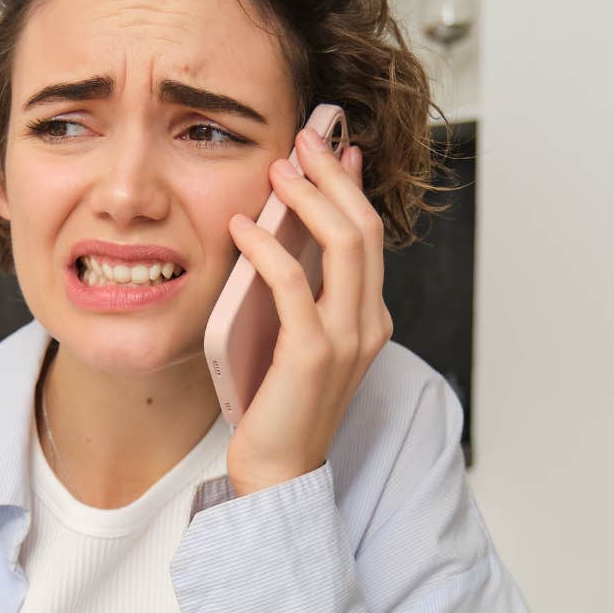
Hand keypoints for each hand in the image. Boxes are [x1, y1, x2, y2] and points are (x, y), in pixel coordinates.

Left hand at [223, 131, 392, 496]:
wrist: (278, 472)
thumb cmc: (277, 405)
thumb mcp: (296, 337)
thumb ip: (301, 292)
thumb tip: (285, 236)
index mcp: (369, 318)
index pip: (371, 234)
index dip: (352, 185)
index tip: (333, 146)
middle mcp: (368, 324)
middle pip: (365, 227)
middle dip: (334, 176)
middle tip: (302, 141)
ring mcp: (346, 339)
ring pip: (344, 244)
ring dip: (309, 197)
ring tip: (277, 170)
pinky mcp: (313, 353)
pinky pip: (294, 284)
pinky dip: (268, 247)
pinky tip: (242, 227)